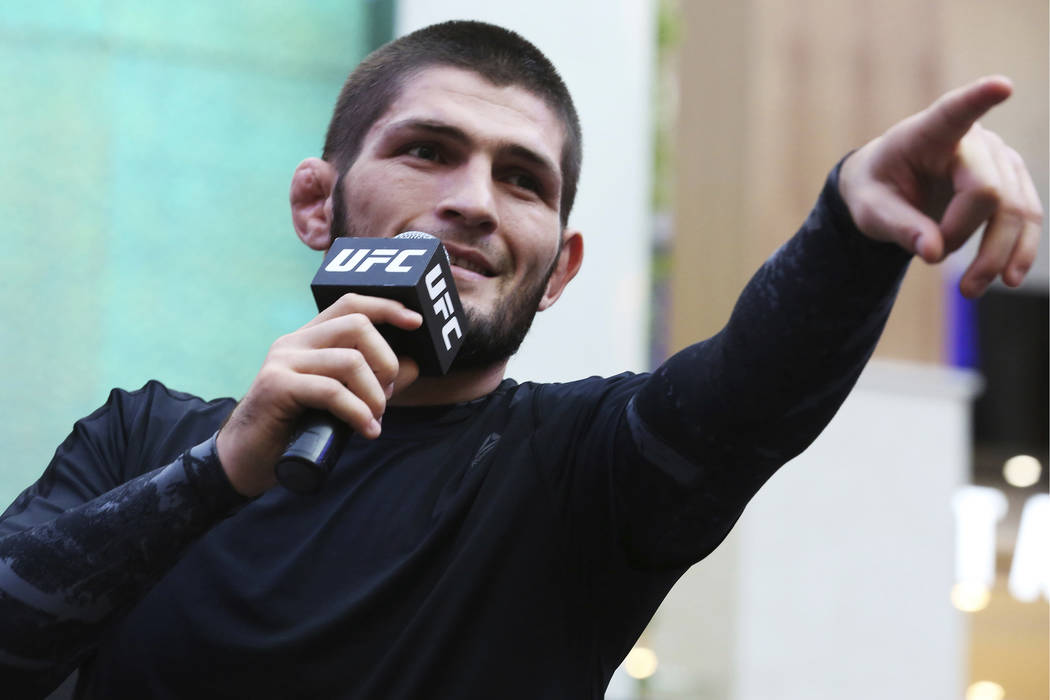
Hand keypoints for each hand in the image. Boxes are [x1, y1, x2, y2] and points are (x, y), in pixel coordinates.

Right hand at [216, 294, 421, 496]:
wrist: (245, 460)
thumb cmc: (296, 429)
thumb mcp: (341, 401)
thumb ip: (374, 380)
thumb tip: (414, 365)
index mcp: (308, 338)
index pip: (351, 304)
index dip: (386, 307)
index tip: (415, 322)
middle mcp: (294, 342)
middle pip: (357, 325)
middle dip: (386, 361)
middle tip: (386, 396)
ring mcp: (283, 361)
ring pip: (350, 361)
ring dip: (375, 394)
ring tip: (375, 419)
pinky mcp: (277, 386)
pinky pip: (332, 390)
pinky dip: (358, 412)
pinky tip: (367, 430)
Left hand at [839, 76, 1042, 297]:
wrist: (889, 186)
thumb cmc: (875, 188)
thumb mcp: (869, 209)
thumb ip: (898, 226)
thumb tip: (935, 252)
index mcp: (929, 133)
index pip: (956, 112)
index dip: (979, 99)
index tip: (1001, 86)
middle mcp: (974, 139)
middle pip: (988, 191)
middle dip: (966, 235)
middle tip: (934, 265)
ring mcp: (1000, 159)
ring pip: (1017, 209)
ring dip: (998, 254)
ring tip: (970, 291)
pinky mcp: (1012, 182)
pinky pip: (1028, 218)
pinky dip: (1019, 250)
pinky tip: (1009, 277)